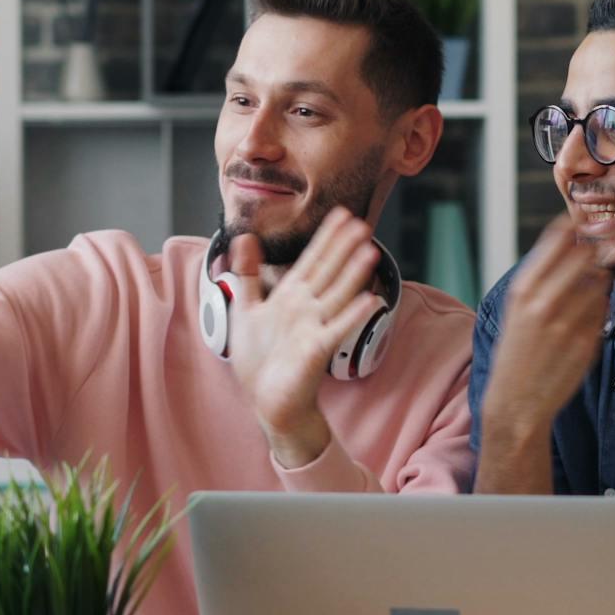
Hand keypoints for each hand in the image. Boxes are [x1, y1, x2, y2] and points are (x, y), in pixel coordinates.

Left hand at [223, 207, 386, 467]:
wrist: (267, 400)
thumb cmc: (260, 360)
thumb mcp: (246, 310)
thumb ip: (247, 274)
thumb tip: (244, 238)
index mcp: (290, 296)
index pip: (311, 259)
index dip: (326, 237)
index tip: (341, 214)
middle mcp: (306, 308)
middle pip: (328, 271)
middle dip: (344, 247)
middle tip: (363, 223)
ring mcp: (314, 327)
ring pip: (336, 294)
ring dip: (354, 274)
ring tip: (370, 252)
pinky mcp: (316, 350)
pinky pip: (337, 329)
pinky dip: (353, 316)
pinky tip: (370, 301)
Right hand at [480, 215, 611, 456]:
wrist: (516, 401)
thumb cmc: (517, 350)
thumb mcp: (516, 308)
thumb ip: (541, 277)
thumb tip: (572, 243)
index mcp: (523, 289)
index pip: (559, 238)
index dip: (576, 226)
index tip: (582, 224)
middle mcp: (545, 303)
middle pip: (586, 255)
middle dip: (593, 251)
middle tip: (596, 251)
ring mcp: (568, 323)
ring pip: (600, 280)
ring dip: (599, 278)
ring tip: (589, 287)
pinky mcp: (587, 342)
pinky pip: (603, 309)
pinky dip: (600, 305)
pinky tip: (587, 314)